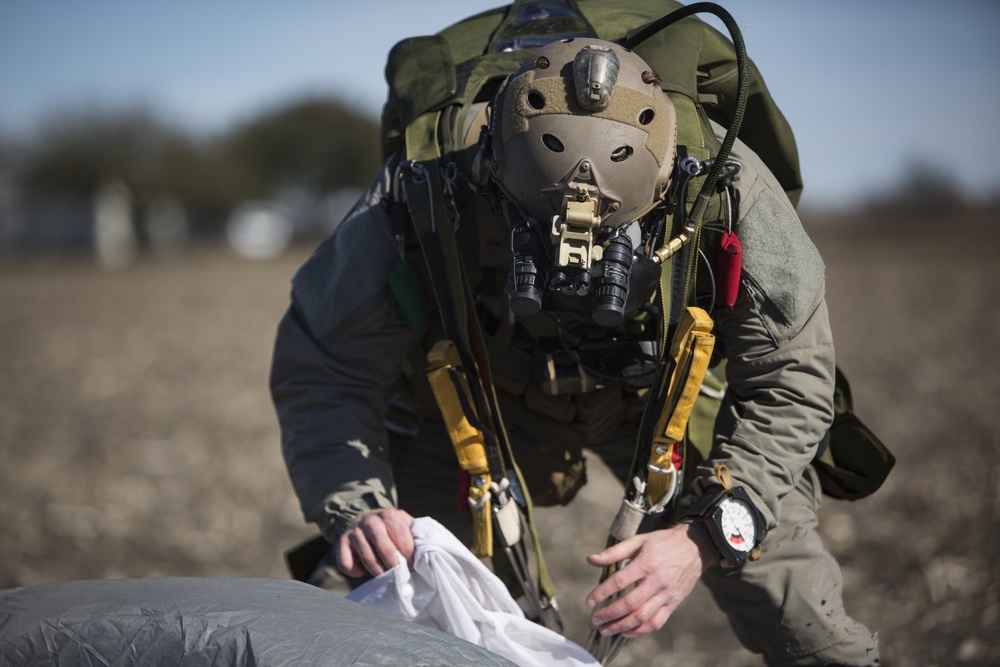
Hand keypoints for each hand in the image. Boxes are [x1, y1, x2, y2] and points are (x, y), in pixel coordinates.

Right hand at [336, 508, 414, 577]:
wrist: (364, 518)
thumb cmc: (390, 527)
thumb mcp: (404, 523)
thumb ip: (415, 534)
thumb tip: (427, 552)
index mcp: (390, 516)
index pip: (404, 542)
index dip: (410, 558)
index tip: (411, 565)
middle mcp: (371, 522)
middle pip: (386, 551)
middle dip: (395, 567)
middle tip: (399, 575)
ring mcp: (355, 532)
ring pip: (368, 560)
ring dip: (379, 572)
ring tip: (385, 575)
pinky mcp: (342, 543)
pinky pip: (346, 564)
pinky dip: (356, 572)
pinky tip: (363, 569)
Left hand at [586, 523, 714, 637]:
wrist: (695, 546)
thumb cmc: (662, 542)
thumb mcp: (638, 540)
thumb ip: (614, 552)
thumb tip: (591, 560)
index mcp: (646, 563)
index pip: (619, 582)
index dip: (602, 593)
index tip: (589, 602)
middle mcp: (656, 581)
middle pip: (630, 603)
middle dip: (609, 614)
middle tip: (595, 620)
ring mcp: (666, 594)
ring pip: (642, 616)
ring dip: (622, 626)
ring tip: (606, 630)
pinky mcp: (674, 603)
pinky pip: (657, 622)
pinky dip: (641, 631)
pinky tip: (627, 633)